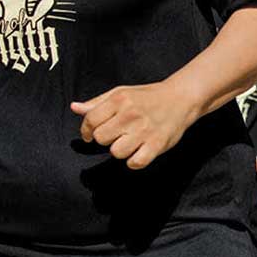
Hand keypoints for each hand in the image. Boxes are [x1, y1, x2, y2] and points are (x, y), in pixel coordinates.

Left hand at [70, 81, 199, 170]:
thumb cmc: (149, 97)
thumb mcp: (121, 93)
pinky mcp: (157, 144)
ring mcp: (144, 130)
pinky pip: (135, 163)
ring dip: (121, 150)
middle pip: (101, 139)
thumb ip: (97, 102)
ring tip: (131, 141)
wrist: (182, 98)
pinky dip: (135, 160)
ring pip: (116, 152)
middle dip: (107, 138)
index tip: (91, 133)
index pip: (90, 120)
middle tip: (119, 133)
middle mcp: (130, 114)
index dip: (87, 130)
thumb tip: (75, 108)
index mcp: (119, 99)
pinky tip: (140, 150)